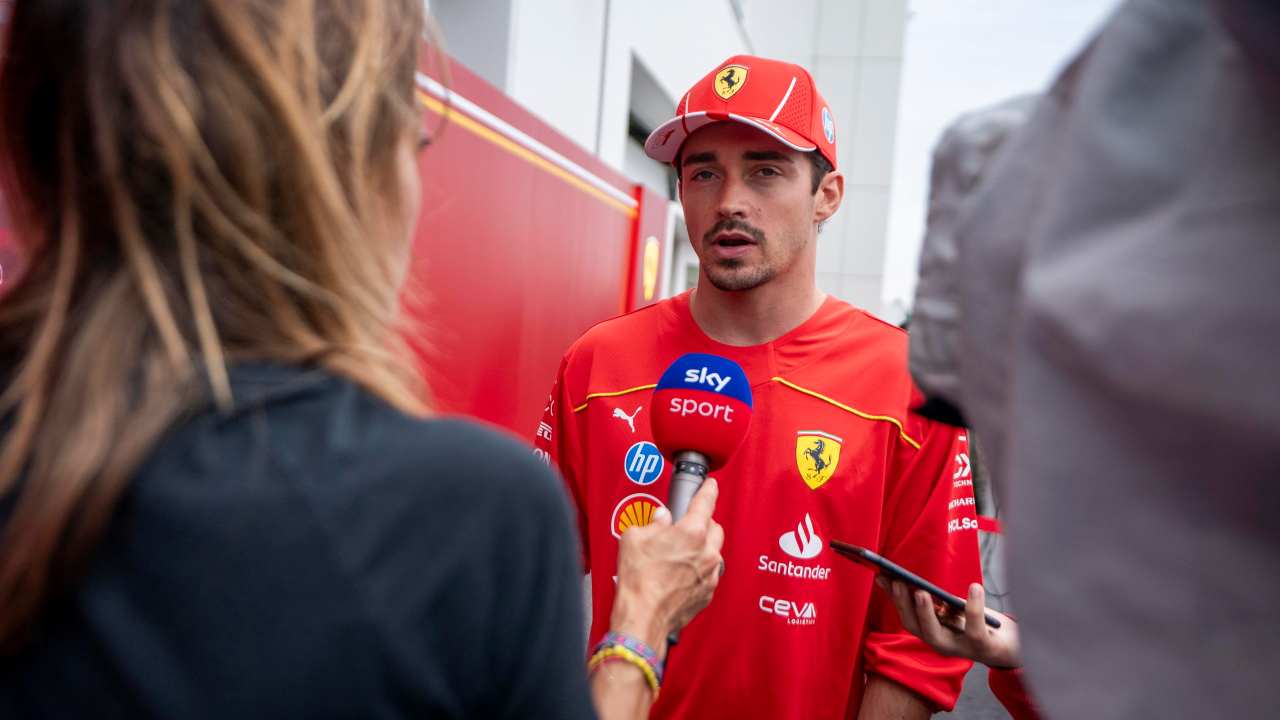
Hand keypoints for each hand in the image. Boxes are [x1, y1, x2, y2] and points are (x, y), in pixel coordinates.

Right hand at [609, 478, 724, 656]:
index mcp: (691, 532)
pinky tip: (681, 574)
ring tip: (680, 554)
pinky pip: (709, 573)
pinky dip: (699, 569)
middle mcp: (706, 552)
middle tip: (686, 526)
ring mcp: (710, 574)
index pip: (706, 502)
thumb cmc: (638, 580)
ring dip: (702, 548)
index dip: (709, 490)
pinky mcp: (708, 593)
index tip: (711, 485)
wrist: (642, 617)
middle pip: (715, 527)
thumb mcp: (634, 539)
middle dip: (704, 523)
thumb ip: (651, 524)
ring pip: (714, 552)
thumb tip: (660, 519)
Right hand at [880, 578, 1021, 668]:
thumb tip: (915, 581)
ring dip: (926, 613)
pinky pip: (974, 628)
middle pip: (914, 628)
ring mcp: (959, 648)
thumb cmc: (980, 623)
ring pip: (936, 635)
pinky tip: (974, 587)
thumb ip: (938, 600)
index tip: (881, 577)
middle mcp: (941, 643)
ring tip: (922, 592)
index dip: (892, 598)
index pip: (906, 616)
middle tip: (899, 583)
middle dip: (904, 605)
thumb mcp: (956, 609)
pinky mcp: (981, 647)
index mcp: (932, 632)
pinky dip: (973, 607)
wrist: (1011, 644)